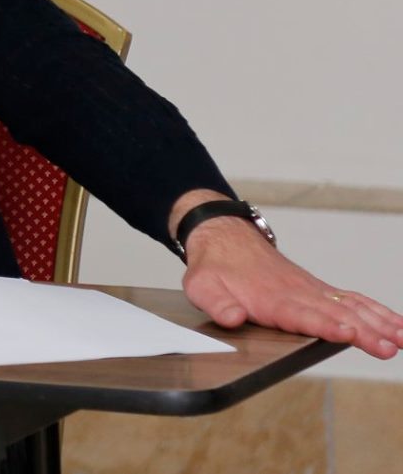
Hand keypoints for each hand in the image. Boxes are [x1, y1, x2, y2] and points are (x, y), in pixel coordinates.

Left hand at [182, 217, 401, 358]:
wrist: (224, 237)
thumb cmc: (214, 268)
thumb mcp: (201, 287)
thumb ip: (217, 304)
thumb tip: (231, 319)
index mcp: (270, 297)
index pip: (302, 314)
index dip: (325, 324)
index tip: (348, 332)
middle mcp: (297, 292)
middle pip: (335, 313)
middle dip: (364, 330)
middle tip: (389, 346)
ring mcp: (311, 290)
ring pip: (350, 305)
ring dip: (379, 322)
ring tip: (402, 339)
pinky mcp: (318, 290)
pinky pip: (352, 299)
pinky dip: (376, 311)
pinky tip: (397, 325)